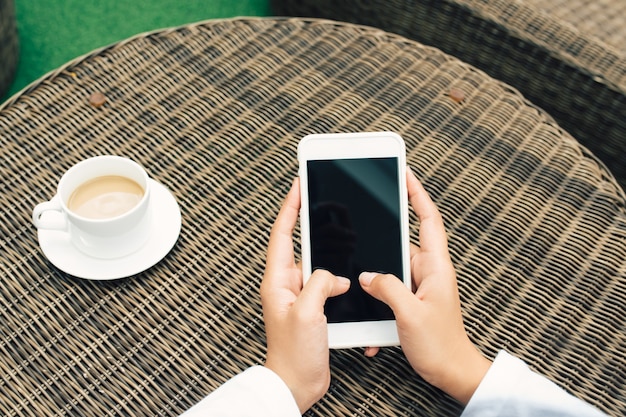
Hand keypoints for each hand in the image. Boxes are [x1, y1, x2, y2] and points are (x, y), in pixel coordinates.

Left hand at [261, 178, 349, 412]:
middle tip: (334, 206)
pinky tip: (350, 277)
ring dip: (332, 254)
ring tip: (349, 241)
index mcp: (277, 281)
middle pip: (302, 244)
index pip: (283, 234)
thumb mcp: (306, 313)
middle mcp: (287, 285)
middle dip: (318, 225)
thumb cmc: (293, 354)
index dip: (290, 207)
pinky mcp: (313, 307)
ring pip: (318, 264)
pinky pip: (326, 283)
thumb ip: (319, 284)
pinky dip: (338, 276)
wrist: (296, 384)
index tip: (299, 185)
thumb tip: (335, 276)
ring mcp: (300, 296)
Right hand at [360, 169, 490, 403]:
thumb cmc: (441, 346)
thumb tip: (367, 275)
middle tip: (361, 225)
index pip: (428, 220)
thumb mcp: (411, 314)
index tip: (404, 174)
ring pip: (392, 266)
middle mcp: (428, 272)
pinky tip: (373, 312)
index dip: (417, 194)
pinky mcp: (411, 299)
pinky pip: (390, 288)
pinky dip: (378, 296)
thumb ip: (388, 289)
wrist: (452, 372)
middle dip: (382, 235)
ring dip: (377, 276)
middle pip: (402, 241)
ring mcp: (419, 285)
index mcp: (436, 267)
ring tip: (367, 287)